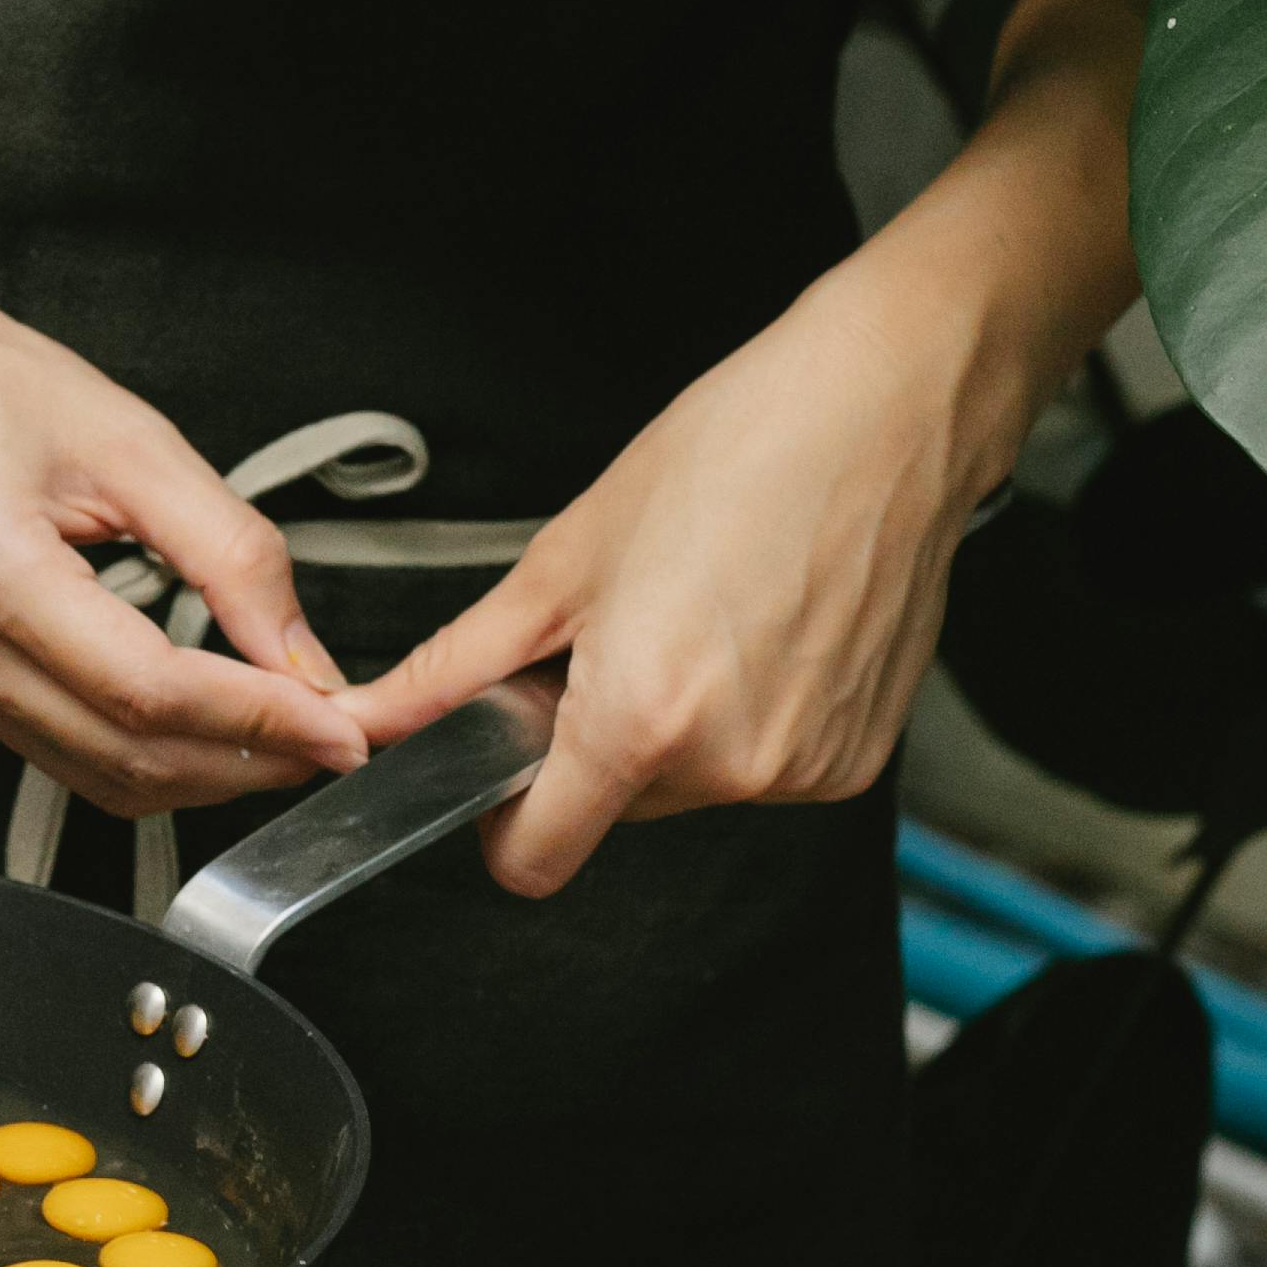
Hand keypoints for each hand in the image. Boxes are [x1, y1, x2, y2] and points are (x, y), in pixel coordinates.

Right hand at [0, 242, 368, 816]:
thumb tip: (303, 656)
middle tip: (337, 736)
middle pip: (129, 755)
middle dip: (251, 761)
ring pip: (101, 776)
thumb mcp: (124, 436)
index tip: (345, 725)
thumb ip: (228, 550)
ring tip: (288, 733)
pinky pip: (66, 756)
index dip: (260, 719)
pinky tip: (208, 723)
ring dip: (206, 772)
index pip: (150, 689)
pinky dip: (150, 755)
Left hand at [335, 236, 1012, 896]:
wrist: (889, 408)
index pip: (534, 859)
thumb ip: (461, 662)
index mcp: (641, 721)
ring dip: (672, 726)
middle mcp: (731, 766)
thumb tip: (377, 715)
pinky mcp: (857, 756)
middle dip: (594, 740)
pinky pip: (762, 765)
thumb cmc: (736, 452)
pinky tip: (761, 629)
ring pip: (688, 785)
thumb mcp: (566, 557)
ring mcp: (804, 769)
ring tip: (698, 614)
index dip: (500, 820)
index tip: (502, 762)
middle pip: (612, 810)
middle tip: (616, 632)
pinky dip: (745, 716)